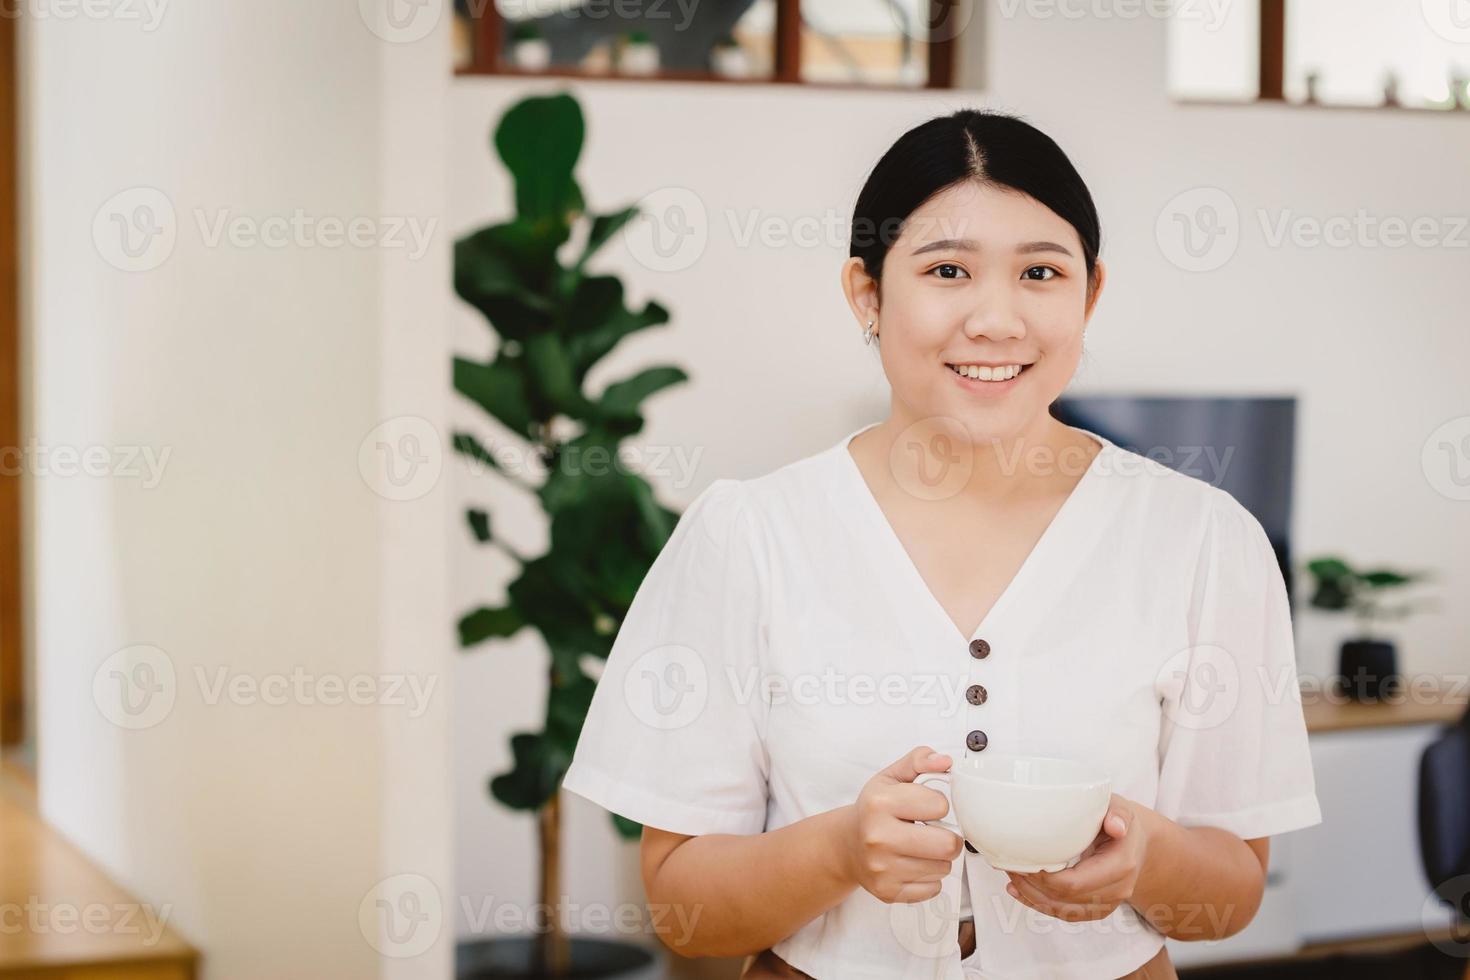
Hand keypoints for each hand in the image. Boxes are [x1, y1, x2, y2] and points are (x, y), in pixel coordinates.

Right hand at [840, 745, 964, 903]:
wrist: (847, 844)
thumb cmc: (874, 810)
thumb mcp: (892, 777)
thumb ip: (919, 760)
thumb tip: (945, 762)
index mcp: (879, 803)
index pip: (941, 805)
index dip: (938, 804)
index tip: (925, 807)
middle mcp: (878, 837)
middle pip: (948, 845)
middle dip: (948, 837)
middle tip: (934, 831)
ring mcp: (882, 869)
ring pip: (943, 868)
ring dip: (938, 858)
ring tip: (919, 847)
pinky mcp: (888, 892)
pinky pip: (934, 888)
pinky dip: (929, 878)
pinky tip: (913, 864)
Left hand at [1003, 794, 1151, 921]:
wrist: (1136, 841)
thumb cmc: (1120, 820)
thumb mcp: (1120, 807)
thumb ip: (1118, 813)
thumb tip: (1116, 825)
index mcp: (1120, 865)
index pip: (1075, 883)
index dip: (1043, 878)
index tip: (1022, 861)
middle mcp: (1117, 889)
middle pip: (1064, 899)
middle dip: (1032, 885)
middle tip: (1009, 864)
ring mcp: (1107, 903)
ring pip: (1063, 910)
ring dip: (1032, 896)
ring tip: (1011, 875)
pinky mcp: (1097, 908)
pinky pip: (1066, 914)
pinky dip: (1040, 904)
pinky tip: (1019, 891)